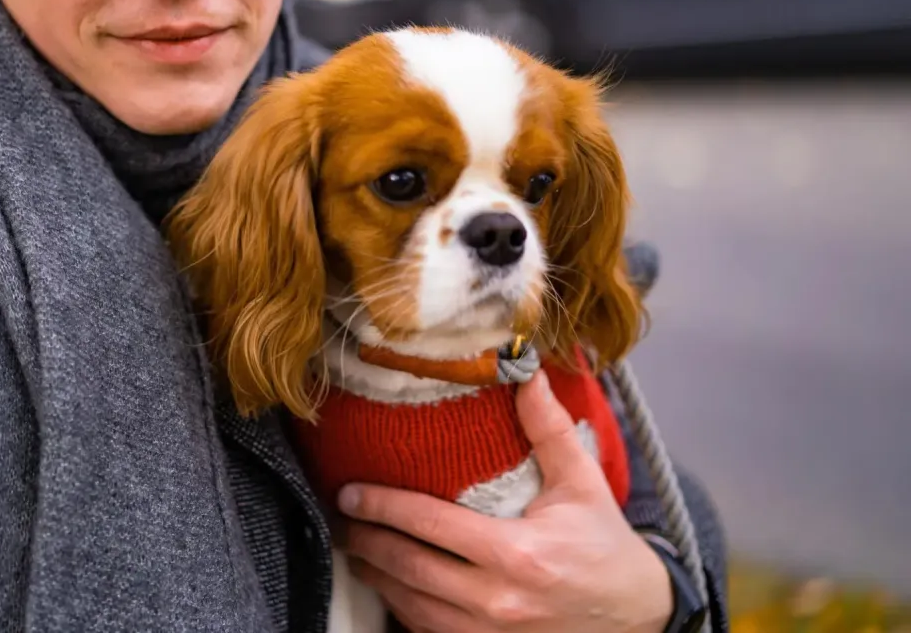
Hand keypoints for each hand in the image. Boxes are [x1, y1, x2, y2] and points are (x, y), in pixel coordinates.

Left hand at [334, 370, 673, 632]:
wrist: (639, 616)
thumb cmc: (606, 546)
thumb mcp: (582, 484)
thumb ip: (548, 429)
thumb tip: (525, 371)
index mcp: (518, 554)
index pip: (430, 526)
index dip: (382, 507)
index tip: (350, 493)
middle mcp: (499, 600)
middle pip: (409, 568)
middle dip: (366, 542)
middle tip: (341, 519)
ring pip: (412, 607)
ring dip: (377, 577)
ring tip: (356, 549)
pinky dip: (403, 609)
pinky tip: (391, 586)